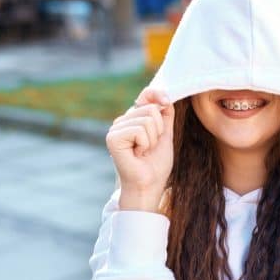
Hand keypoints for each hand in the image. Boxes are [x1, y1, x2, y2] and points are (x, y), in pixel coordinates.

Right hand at [106, 87, 174, 212]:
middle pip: (151, 108)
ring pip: (147, 119)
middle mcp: (122, 121)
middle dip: (159, 130)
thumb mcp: (165, 135)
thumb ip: (165, 116)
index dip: (156, 94)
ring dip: (152, 139)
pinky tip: (137, 154)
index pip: (144, 95)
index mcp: (133, 119)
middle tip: (150, 147)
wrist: (150, 184)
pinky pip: (139, 130)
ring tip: (143, 152)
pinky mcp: (112, 137)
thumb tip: (165, 97)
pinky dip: (144, 144)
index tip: (166, 101)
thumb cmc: (156, 164)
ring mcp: (116, 128)